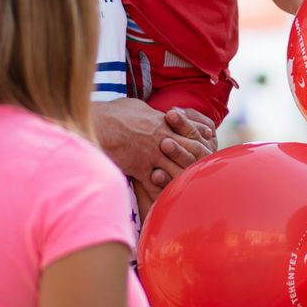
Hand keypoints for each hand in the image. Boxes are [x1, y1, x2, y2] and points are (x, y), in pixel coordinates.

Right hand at [93, 100, 215, 194]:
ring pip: (176, 170)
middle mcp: (162, 139)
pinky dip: (163, 193)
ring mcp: (152, 155)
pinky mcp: (140, 168)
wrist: (99, 124)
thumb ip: (149, 113)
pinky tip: (168, 200)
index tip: (208, 143)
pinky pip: (155, 185)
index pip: (189, 131)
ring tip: (193, 188)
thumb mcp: (136, 106)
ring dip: (184, 179)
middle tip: (206, 171)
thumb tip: (153, 113)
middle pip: (188, 153)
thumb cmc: (114, 113)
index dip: (199, 138)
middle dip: (197, 162)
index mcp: (163, 123)